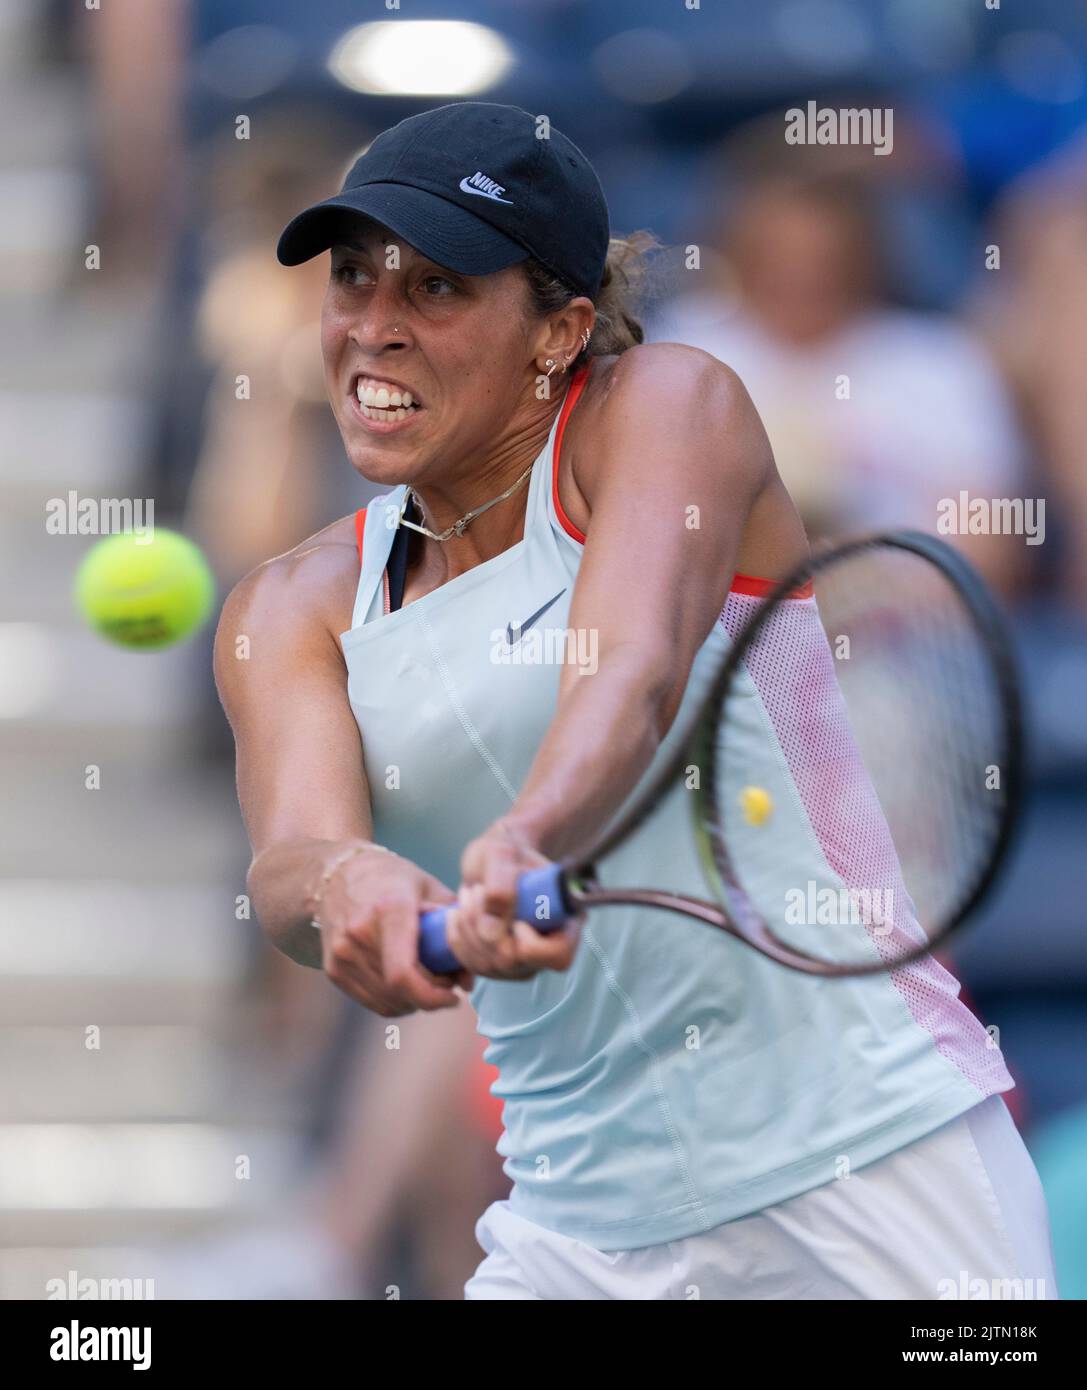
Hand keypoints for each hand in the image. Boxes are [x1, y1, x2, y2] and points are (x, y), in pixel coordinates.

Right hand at [316, 846, 471, 1014]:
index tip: (454, 996)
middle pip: (399, 992)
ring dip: (414, 1002)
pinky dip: (395, 1000)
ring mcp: (342, 954)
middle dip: (431, 997)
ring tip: (428, 980)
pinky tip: (407, 982)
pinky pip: (372, 1001)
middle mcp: (359, 934)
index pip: (404, 974)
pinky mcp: (333, 969)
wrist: (337, 874)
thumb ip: (454, 930)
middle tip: (448, 983)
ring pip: (387, 1003)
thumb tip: (469, 979)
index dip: (432, 996)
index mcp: (389, 909)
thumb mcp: (431, 888)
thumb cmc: (392, 878)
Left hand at [446, 819, 581, 979]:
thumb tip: (492, 931)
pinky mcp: (498, 965)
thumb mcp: (502, 853)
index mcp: (565, 920)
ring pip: (489, 965)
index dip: (530, 944)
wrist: (495, 863)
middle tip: (478, 891)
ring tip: (469, 895)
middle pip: (513, 962)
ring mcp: (523, 962)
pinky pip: (472, 965)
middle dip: (485, 926)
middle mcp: (548, 948)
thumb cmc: (507, 854)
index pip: (558, 955)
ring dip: (468, 928)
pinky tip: (459, 913)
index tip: (514, 918)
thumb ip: (501, 882)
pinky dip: (458, 938)